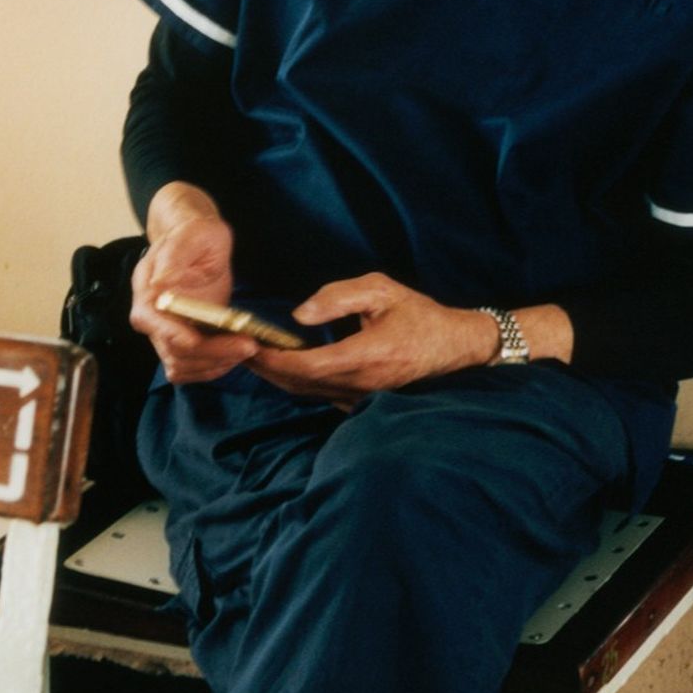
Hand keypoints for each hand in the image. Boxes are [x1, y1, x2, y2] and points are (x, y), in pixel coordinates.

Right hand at [131, 197, 255, 384]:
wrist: (197, 242)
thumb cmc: (196, 234)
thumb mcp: (193, 235)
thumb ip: (176, 255)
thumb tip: (160, 283)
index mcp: (147, 292)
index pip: (157, 327)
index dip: (183, 339)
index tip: (213, 342)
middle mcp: (151, 318)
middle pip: (175, 353)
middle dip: (213, 354)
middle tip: (249, 344)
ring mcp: (166, 333)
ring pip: (182, 367)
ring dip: (216, 366)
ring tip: (247, 348)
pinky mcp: (183, 342)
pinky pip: (193, 368)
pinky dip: (215, 367)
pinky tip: (237, 352)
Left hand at [250, 274, 494, 404]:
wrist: (453, 346)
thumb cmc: (418, 314)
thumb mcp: (382, 290)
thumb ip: (338, 297)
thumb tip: (300, 315)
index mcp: (367, 355)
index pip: (310, 365)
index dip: (278, 359)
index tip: (253, 345)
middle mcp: (362, 383)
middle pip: (301, 384)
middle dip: (267, 369)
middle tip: (239, 350)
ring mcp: (362, 397)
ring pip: (308, 393)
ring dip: (278, 377)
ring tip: (254, 357)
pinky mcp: (361, 401)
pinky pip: (320, 396)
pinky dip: (296, 384)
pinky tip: (282, 367)